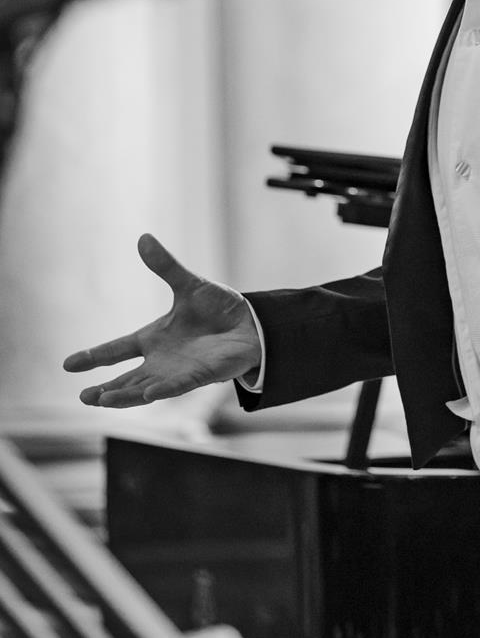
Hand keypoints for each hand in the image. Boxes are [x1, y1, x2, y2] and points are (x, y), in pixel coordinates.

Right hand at [63, 233, 262, 406]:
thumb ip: (165, 266)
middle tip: (83, 396)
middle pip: (126, 378)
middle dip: (104, 389)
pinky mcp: (200, 376)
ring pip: (145, 388)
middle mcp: (161, 359)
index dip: (93, 357)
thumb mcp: (189, 285)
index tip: (68, 365)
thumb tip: (144, 237)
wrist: (252, 323)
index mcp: (153, 338)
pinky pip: (177, 386)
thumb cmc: (218, 309)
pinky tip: (146, 394)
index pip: (117, 349)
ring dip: (125, 395)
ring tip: (101, 400)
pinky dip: (162, 390)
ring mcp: (179, 371)